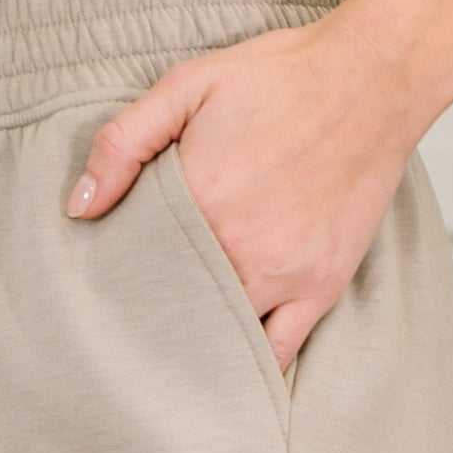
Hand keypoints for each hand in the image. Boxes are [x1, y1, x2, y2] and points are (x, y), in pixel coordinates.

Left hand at [66, 0, 423, 372]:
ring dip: (196, 348)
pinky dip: (252, 370)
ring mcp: (281, 273)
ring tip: (173, 358)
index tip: (107, 289)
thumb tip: (80, 207)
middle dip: (153, 321)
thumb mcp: (188, 84)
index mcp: (196, 201)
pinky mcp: (321, 286)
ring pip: (222, 337)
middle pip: (175, 309)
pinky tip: (229, 375)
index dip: (119, 282)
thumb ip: (123, 141)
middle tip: (135, 330)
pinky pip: (280, 352)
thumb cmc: (283, 77)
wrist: (372, 77)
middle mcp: (236, 247)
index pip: (137, 267)